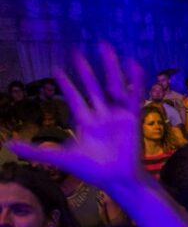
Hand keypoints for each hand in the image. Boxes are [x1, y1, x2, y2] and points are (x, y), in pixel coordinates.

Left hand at [9, 43, 146, 188]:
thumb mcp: (60, 158)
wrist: (117, 178)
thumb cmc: (92, 170)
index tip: (56, 69)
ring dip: (109, 67)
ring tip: (105, 47)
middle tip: (77, 52)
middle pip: (92, 87)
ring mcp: (117, 114)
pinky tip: (133, 64)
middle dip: (85, 70)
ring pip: (112, 85)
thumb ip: (36, 150)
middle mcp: (101, 115)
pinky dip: (135, 80)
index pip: (74, 98)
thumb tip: (7, 144)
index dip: (65, 84)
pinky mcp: (132, 116)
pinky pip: (133, 95)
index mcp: (86, 122)